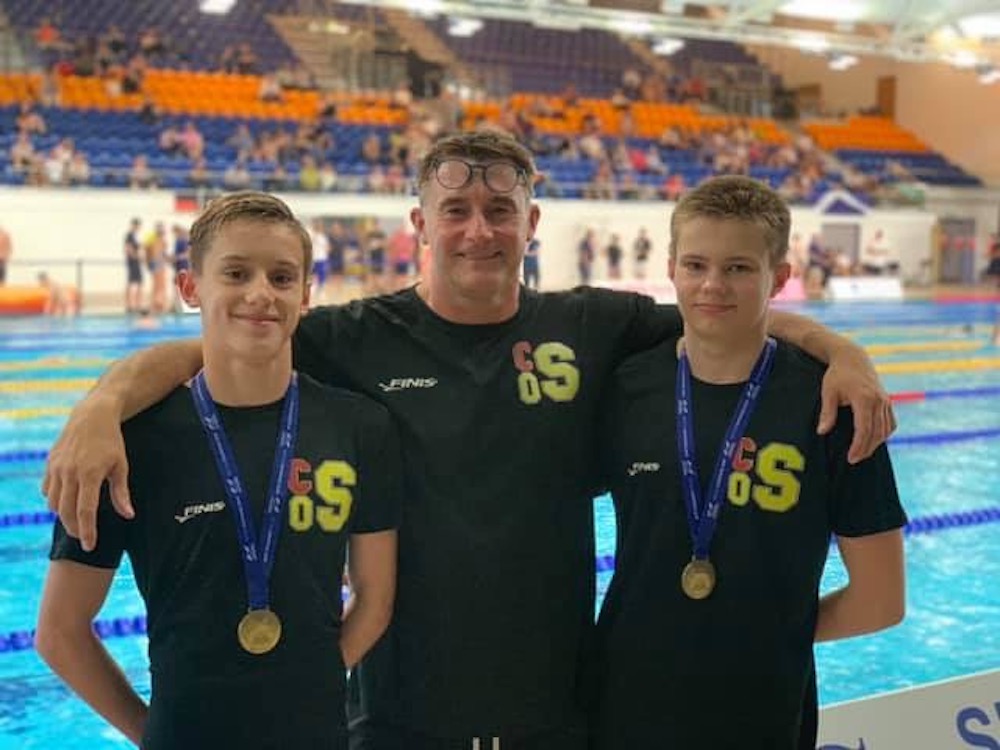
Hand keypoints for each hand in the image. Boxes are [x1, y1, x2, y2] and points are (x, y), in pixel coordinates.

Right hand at [41, 395, 132, 549]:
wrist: (92, 416)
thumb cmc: (112, 442)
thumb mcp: (121, 466)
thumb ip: (121, 493)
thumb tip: (128, 515)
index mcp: (90, 474)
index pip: (86, 511)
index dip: (88, 531)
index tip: (90, 546)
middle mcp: (70, 472)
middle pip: (67, 511)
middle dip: (74, 528)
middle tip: (83, 537)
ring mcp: (57, 468)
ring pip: (54, 503)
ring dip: (63, 516)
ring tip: (76, 522)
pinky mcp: (50, 464)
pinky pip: (47, 490)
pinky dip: (55, 501)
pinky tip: (65, 504)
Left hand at [817, 348, 896, 462]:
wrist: (852, 358)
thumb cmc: (837, 375)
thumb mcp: (828, 392)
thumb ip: (827, 413)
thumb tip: (821, 432)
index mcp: (864, 398)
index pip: (864, 429)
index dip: (859, 446)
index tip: (851, 458)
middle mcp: (879, 400)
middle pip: (876, 432)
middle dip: (866, 449)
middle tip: (854, 460)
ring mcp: (885, 401)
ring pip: (885, 429)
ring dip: (875, 444)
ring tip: (862, 453)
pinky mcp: (888, 401)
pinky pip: (890, 423)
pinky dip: (884, 434)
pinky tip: (874, 441)